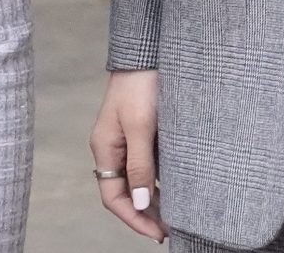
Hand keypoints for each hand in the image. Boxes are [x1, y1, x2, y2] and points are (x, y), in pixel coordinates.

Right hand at [92, 68, 164, 240]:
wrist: (149, 49)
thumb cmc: (141, 84)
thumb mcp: (141, 126)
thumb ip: (139, 165)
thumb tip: (138, 203)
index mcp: (105, 149)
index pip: (114, 197)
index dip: (134, 218)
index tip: (158, 233)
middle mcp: (113, 148)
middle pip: (125, 192)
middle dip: (145, 213)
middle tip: (170, 229)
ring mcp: (128, 139)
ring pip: (138, 179)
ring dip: (153, 198)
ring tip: (177, 214)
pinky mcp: (144, 130)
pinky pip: (148, 163)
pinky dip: (160, 179)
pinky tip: (178, 186)